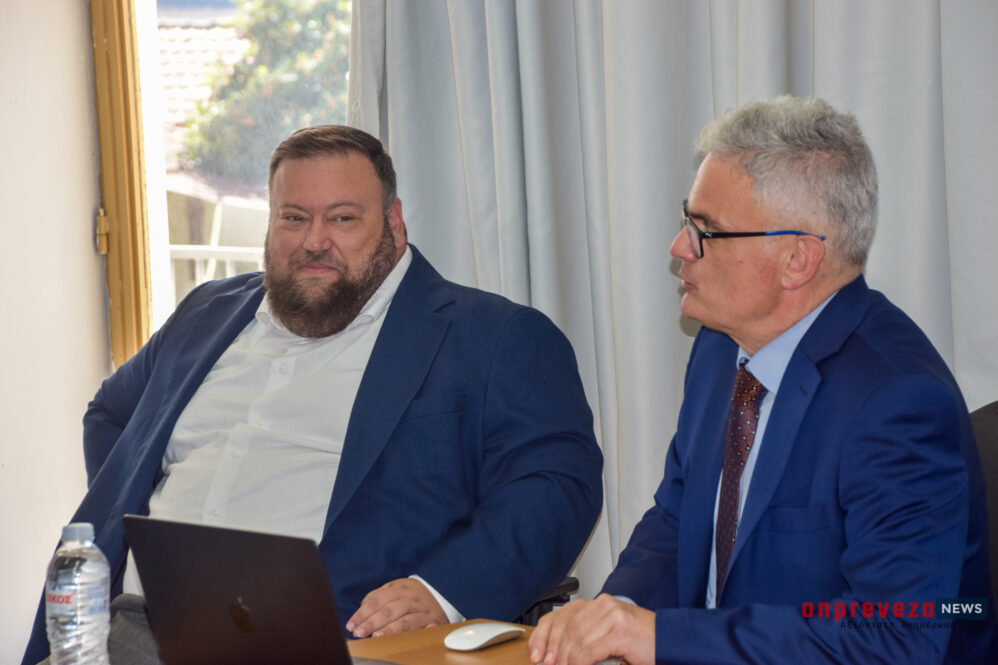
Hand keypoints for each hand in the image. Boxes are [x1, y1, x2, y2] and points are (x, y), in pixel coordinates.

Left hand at [346, 578, 447, 637]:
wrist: (444, 594)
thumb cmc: (413, 596)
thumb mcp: (397, 590)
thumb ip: (378, 596)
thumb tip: (361, 608)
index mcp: (401, 587)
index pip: (378, 599)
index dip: (363, 612)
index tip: (351, 625)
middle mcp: (413, 598)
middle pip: (390, 609)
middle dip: (372, 622)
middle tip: (359, 632)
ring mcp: (424, 611)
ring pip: (406, 620)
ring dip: (390, 629)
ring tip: (376, 636)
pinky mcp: (435, 623)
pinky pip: (424, 631)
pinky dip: (415, 636)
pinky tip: (403, 641)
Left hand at [528, 595, 654, 664]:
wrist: (671, 642)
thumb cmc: (642, 642)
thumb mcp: (609, 636)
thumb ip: (587, 638)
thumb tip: (558, 655)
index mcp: (599, 603)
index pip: (562, 615)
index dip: (545, 635)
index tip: (537, 654)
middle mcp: (604, 605)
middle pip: (566, 627)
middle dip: (553, 651)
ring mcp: (611, 616)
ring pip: (575, 641)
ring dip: (566, 660)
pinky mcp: (619, 631)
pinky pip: (588, 651)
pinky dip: (579, 663)